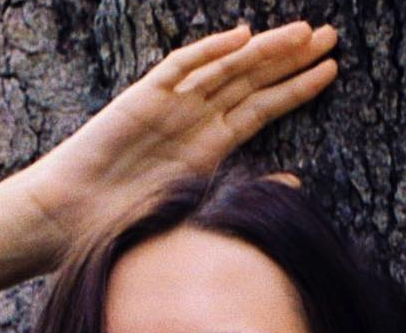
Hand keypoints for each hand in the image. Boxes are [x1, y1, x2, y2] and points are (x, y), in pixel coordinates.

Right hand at [15, 20, 337, 263]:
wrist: (74, 221)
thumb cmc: (130, 226)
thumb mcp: (201, 211)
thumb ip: (247, 190)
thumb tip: (297, 182)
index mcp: (210, 146)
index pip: (262, 108)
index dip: (296, 88)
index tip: (332, 71)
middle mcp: (195, 119)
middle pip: (251, 80)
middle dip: (290, 58)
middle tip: (331, 36)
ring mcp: (170, 106)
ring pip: (225, 68)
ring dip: (263, 50)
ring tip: (303, 33)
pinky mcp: (142, 100)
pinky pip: (180, 69)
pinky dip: (210, 51)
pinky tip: (241, 37)